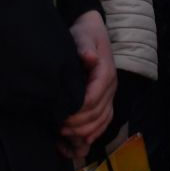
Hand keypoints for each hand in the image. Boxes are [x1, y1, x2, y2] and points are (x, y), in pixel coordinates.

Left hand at [57, 12, 115, 157]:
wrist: (92, 30)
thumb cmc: (84, 33)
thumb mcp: (83, 35)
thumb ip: (85, 47)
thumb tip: (89, 58)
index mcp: (105, 73)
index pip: (93, 99)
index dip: (78, 111)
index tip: (61, 116)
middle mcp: (111, 86)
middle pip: (98, 113)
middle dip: (79, 125)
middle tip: (59, 127)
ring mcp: (110, 93)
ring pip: (103, 119)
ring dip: (86, 131)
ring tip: (66, 134)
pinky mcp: (106, 97)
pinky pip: (105, 119)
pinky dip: (95, 131)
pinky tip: (83, 140)